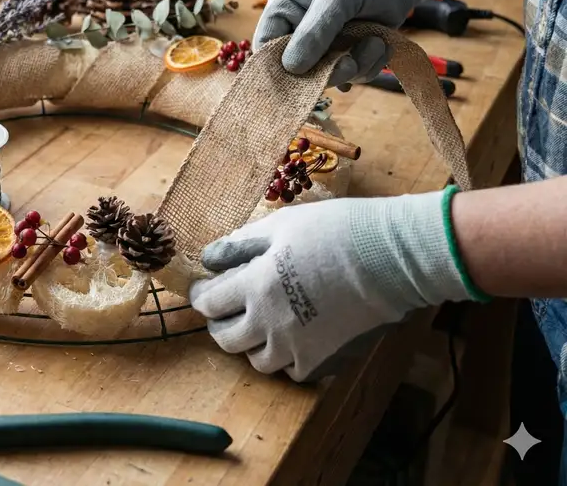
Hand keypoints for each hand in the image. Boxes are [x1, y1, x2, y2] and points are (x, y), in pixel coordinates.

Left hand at [189, 190, 474, 380]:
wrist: (394, 257)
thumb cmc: (336, 231)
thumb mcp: (281, 225)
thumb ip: (240, 244)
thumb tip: (210, 258)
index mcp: (255, 286)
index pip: (209, 303)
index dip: (202, 295)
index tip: (203, 290)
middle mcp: (270, 323)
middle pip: (226, 338)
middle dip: (219, 323)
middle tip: (226, 309)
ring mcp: (298, 348)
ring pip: (257, 360)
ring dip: (252, 343)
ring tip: (260, 325)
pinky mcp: (326, 361)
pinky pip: (293, 371)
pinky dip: (287, 358)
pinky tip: (293, 338)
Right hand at [253, 0, 455, 87]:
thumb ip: (314, 32)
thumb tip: (291, 69)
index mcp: (284, 7)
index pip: (266, 46)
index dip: (278, 67)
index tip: (301, 81)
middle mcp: (300, 26)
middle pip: (298, 69)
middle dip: (328, 70)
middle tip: (351, 64)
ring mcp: (325, 40)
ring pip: (328, 74)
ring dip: (355, 67)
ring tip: (376, 44)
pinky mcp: (348, 49)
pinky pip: (351, 73)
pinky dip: (369, 65)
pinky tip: (381, 45)